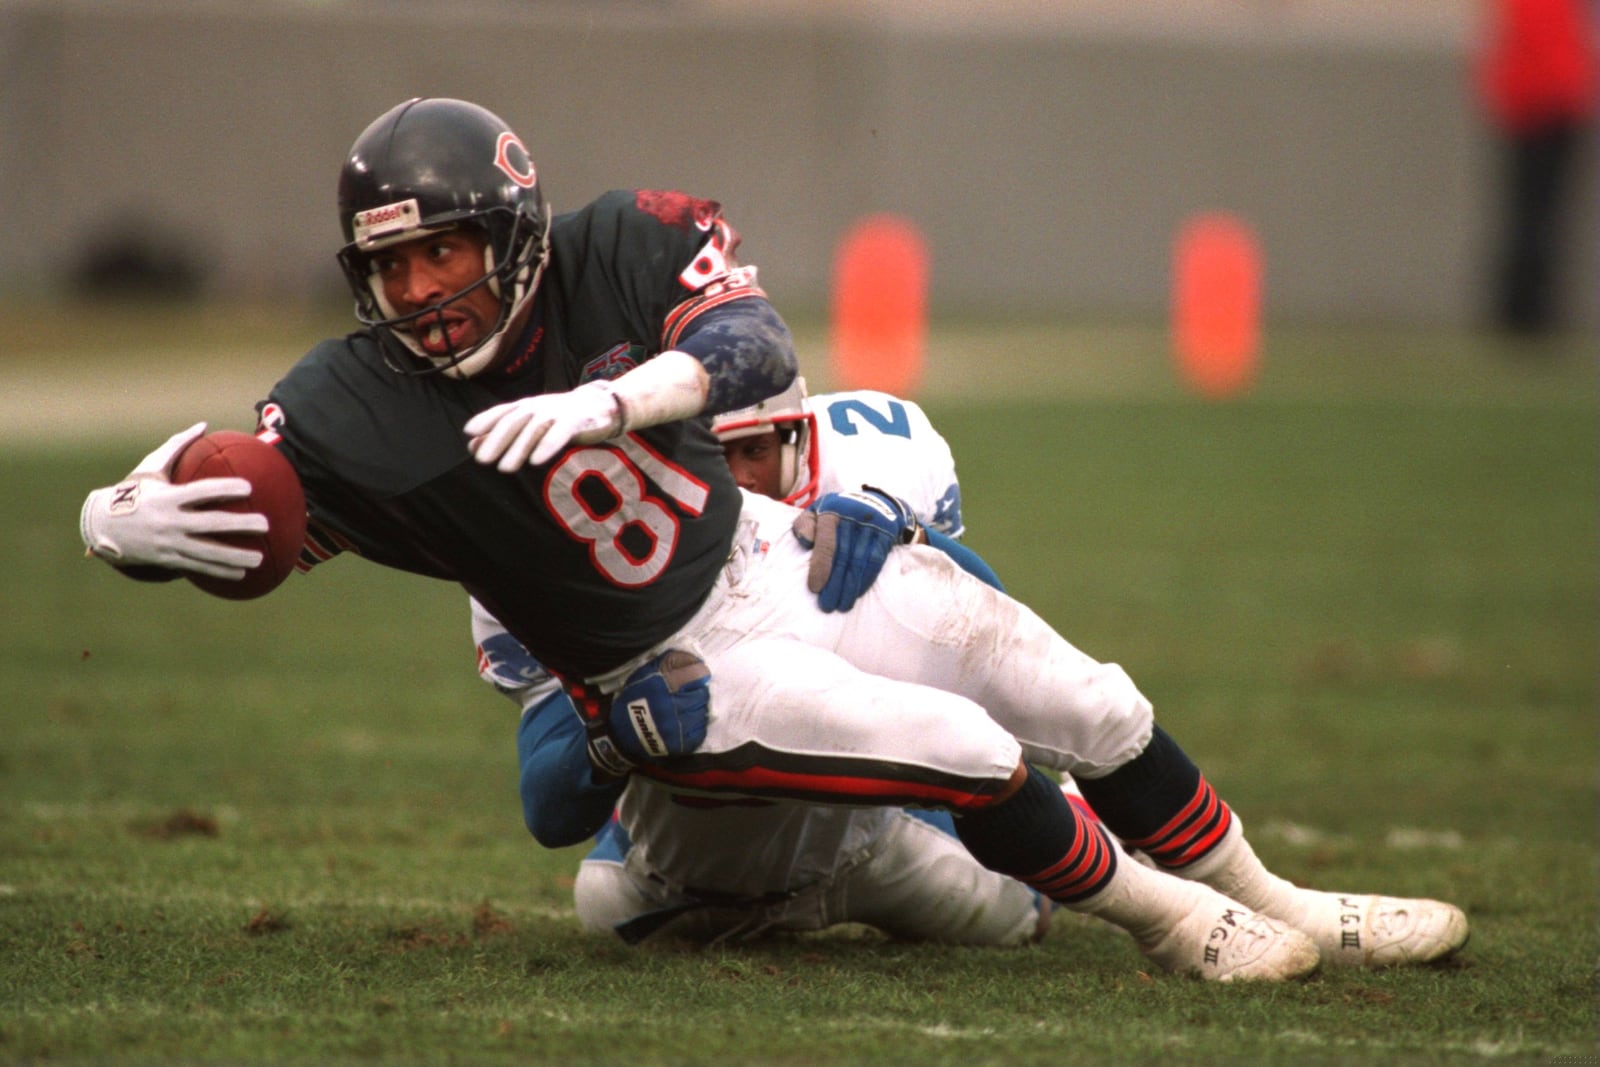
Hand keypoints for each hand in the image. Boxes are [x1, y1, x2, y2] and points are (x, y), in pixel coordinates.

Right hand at [79, 423, 267, 579]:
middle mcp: (168, 521)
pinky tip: (241, 574)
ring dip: (234, 557)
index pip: (201, 491)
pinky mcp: (167, 559)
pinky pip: (197, 566)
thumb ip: (177, 446)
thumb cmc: (133, 491)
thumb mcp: (150, 468)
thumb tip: (203, 425)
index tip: (249, 487)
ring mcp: (168, 542)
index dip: (225, 489)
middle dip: (239, 525)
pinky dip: (219, 571)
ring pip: (206, 552)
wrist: (100, 525)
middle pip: (209, 524)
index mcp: (167, 497)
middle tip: (265, 524)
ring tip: (260, 559)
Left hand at [464, 382, 623, 470]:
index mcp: (526, 406)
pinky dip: (547, 446)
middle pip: (514, 422)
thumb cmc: (561, 417)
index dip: (485, 420)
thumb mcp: (531, 421)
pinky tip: (536, 461)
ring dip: (518, 448)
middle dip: (497, 440)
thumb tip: (472, 445)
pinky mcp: (576, 422)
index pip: (502, 411)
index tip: (469, 433)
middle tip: (482, 460)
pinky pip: (560, 434)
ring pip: (533, 429)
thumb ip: (503, 431)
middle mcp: (538, 407)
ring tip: (504, 468)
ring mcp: (557, 413)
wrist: (601, 405)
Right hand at [593, 650, 710, 771]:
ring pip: (703, 711)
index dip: (699, 671)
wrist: (624, 732)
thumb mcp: (646, 673)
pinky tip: (686, 719)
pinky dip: (696, 723)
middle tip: (689, 691)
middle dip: (698, 689)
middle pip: (702, 693)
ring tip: (686, 705)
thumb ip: (670, 662)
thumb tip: (695, 659)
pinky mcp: (682, 743)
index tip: (697, 673)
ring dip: (698, 706)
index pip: (697, 674)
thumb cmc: (635, 698)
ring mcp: (678, 727)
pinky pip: (701, 729)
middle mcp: (671, 706)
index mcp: (662, 686)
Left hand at [792, 486, 920, 612]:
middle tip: (827, 606)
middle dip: (835, 584)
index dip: (821, 566)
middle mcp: (852, 517)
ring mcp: (871, 525)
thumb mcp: (816, 511)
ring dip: (851, 587)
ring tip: (842, 605)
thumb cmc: (837, 514)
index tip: (815, 588)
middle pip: (843, 556)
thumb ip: (804, 525)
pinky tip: (857, 593)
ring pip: (860, 561)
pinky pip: (876, 561)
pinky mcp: (886, 533)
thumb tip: (805, 542)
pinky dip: (866, 579)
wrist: (874, 501)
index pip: (826, 543)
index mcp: (831, 511)